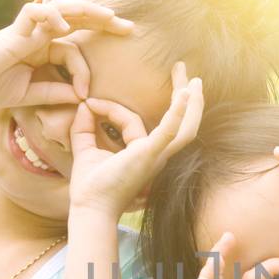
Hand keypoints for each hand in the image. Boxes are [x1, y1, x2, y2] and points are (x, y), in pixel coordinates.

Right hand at [0, 0, 132, 107]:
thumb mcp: (29, 94)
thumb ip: (54, 93)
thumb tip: (82, 96)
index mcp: (42, 49)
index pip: (74, 50)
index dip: (85, 71)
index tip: (86, 95)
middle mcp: (38, 35)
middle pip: (77, 19)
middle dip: (104, 21)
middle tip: (130, 27)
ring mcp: (27, 30)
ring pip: (61, 9)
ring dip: (87, 10)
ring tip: (109, 15)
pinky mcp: (12, 31)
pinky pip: (34, 13)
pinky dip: (49, 14)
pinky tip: (63, 24)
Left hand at [68, 62, 203, 217]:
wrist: (90, 207)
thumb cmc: (90, 187)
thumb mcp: (85, 150)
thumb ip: (83, 128)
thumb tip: (83, 104)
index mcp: (143, 153)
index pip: (131, 120)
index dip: (109, 108)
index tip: (88, 103)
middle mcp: (156, 155)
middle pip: (180, 123)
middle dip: (184, 96)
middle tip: (184, 71)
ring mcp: (156, 156)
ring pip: (185, 128)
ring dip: (191, 103)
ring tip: (195, 80)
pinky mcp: (150, 154)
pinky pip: (169, 132)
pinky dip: (177, 113)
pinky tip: (184, 95)